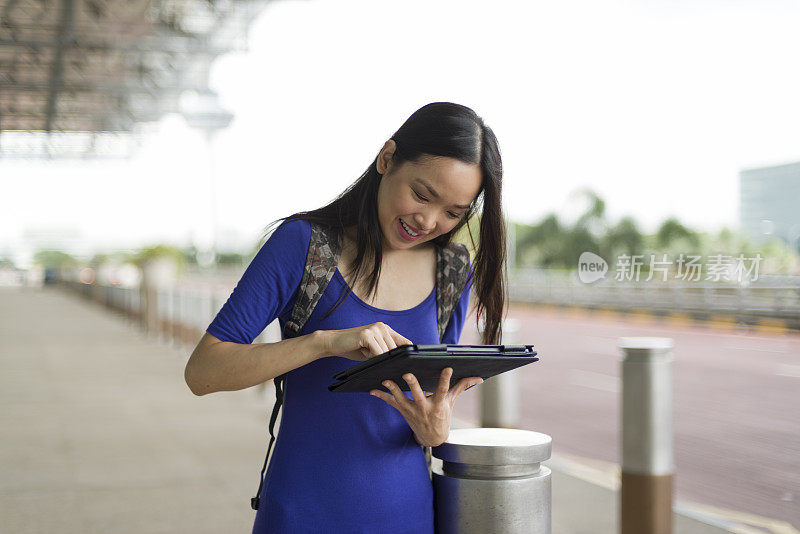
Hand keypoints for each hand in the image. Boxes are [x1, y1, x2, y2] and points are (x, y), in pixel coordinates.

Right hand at [322, 322, 411, 360]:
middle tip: (371, 355)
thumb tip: (402, 363)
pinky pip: (377, 352)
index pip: (405, 343)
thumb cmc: (354, 348)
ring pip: (386, 352)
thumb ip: (387, 352)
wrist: (334, 342)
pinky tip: (361, 350)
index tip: (407, 365)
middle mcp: (383, 327)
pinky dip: (370, 356)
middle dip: (386, 359)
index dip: (407, 355)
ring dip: (376, 357)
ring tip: (364, 350)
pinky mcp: (367, 334)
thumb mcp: (374, 350)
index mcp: (387, 330)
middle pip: (395, 351)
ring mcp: (375, 329)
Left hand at [369, 368, 483, 446]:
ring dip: (392, 389)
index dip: (446, 379)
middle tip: (407, 374)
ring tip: (385, 380)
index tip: (448, 368)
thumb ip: (462, 387)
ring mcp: (412, 410)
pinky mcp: (403, 411)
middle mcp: (424, 407)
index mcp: (438, 404)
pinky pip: (391, 403)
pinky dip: (381, 396)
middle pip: (418, 395)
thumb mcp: (452, 402)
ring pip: (401, 398)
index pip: (443, 390)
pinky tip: (372, 390)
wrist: (432, 437)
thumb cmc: (442, 416)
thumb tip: (479, 377)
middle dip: (413, 385)